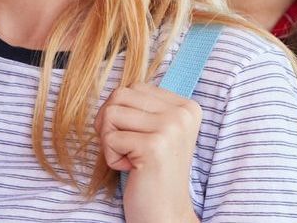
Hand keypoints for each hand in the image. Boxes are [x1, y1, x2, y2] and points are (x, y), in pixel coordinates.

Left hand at [99, 84, 201, 222]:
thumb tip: (114, 91)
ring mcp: (171, 127)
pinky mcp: (154, 145)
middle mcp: (183, 113)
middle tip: (123, 147)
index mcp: (187, 107)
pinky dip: (111, 157)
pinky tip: (131, 169)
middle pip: (120, 96)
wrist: (165, 213)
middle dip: (110, 123)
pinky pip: (110, 138)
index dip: (120, 112)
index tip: (134, 137)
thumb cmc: (154, 174)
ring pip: (111, 114)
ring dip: (109, 141)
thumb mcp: (157, 132)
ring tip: (129, 157)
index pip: (135, 87)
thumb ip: (143, 108)